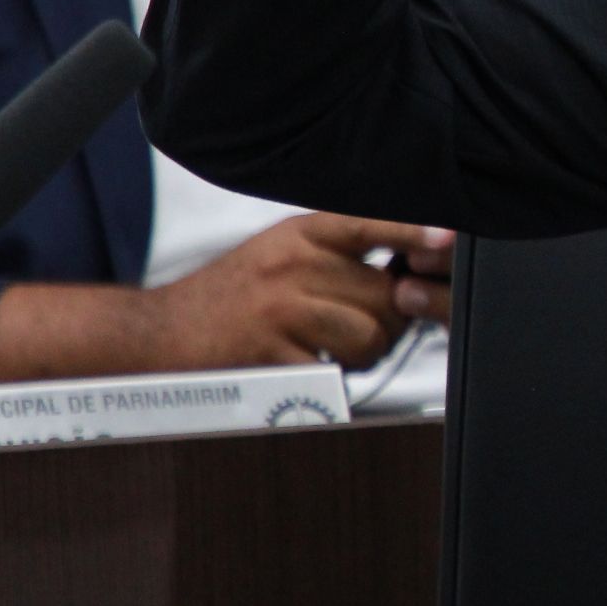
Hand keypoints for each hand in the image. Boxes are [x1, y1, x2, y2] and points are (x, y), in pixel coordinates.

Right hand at [141, 215, 454, 371]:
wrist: (158, 334)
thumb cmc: (231, 298)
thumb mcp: (282, 253)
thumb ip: (340, 256)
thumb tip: (412, 273)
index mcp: (301, 234)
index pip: (370, 225)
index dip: (414, 233)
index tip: (448, 240)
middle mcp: (293, 264)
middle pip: (386, 294)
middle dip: (389, 320)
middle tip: (360, 327)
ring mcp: (281, 309)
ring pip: (370, 335)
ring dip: (361, 353)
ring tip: (328, 349)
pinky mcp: (271, 355)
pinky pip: (334, 373)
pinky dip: (328, 380)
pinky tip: (304, 367)